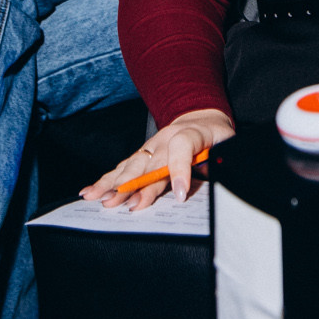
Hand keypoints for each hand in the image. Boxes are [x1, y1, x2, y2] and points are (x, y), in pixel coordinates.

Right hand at [79, 109, 234, 210]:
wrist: (202, 116)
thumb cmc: (217, 137)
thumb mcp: (228, 146)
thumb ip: (220, 162)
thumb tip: (214, 180)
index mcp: (193, 134)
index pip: (183, 148)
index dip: (180, 171)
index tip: (180, 195)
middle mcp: (167, 138)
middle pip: (148, 161)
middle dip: (133, 183)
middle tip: (120, 202)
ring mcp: (152, 145)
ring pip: (131, 165)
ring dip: (113, 183)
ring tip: (99, 199)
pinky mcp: (142, 153)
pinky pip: (123, 167)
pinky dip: (106, 180)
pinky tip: (90, 191)